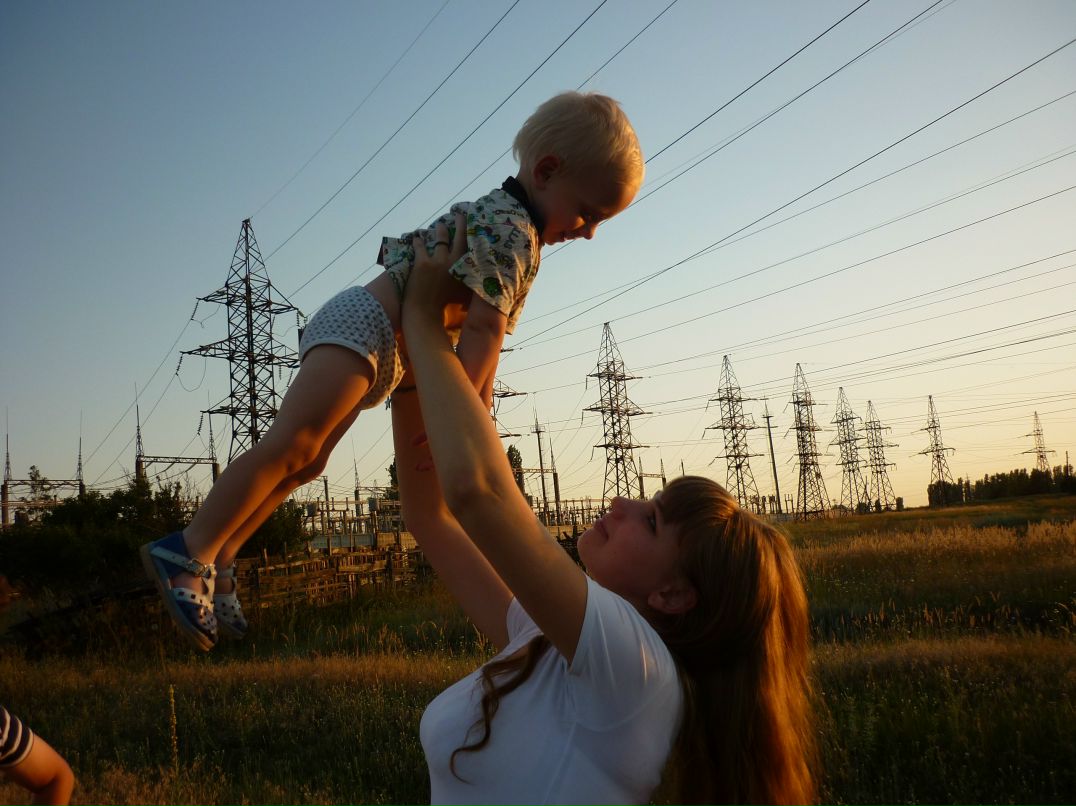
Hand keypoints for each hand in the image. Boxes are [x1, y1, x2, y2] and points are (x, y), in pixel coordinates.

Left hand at [404, 213, 468, 329]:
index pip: (472, 247)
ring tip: (440, 225)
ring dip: (440, 231)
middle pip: (459, 237)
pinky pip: (420, 246)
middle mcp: (453, 262)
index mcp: (465, 269)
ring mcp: (437, 261)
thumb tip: (481, 282)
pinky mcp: (421, 262)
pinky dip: (418, 241)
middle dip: (460, 224)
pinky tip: (417, 237)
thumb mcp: (464, 296)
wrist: (425, 313)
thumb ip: (471, 286)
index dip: (473, 233)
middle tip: (460, 214)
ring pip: (439, 239)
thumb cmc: (446, 308)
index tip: (475, 222)